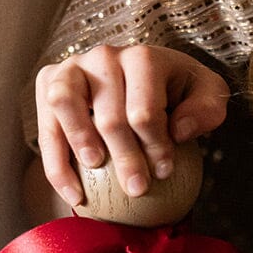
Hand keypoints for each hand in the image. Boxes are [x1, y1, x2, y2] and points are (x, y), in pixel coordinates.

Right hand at [36, 43, 229, 206]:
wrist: (139, 79)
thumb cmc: (177, 93)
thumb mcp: (207, 96)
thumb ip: (206, 110)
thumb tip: (178, 130)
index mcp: (143, 58)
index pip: (144, 110)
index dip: (155, 147)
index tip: (164, 172)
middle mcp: (104, 56)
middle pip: (109, 116)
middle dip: (125, 159)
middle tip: (137, 190)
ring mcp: (72, 68)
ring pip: (64, 104)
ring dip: (79, 145)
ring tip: (94, 179)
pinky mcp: (48, 83)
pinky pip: (45, 126)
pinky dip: (56, 165)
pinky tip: (74, 196)